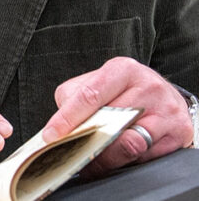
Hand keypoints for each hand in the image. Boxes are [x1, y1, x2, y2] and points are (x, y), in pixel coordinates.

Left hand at [41, 57, 192, 174]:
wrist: (163, 95)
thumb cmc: (123, 89)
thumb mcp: (96, 83)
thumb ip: (74, 99)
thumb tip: (58, 126)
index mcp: (122, 69)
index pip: (90, 95)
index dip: (68, 118)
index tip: (52, 135)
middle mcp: (148, 86)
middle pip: (110, 122)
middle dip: (87, 140)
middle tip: (72, 151)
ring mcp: (166, 110)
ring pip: (130, 143)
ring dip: (107, 156)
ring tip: (93, 158)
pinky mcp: (179, 131)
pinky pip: (147, 155)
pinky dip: (128, 161)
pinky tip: (119, 156)